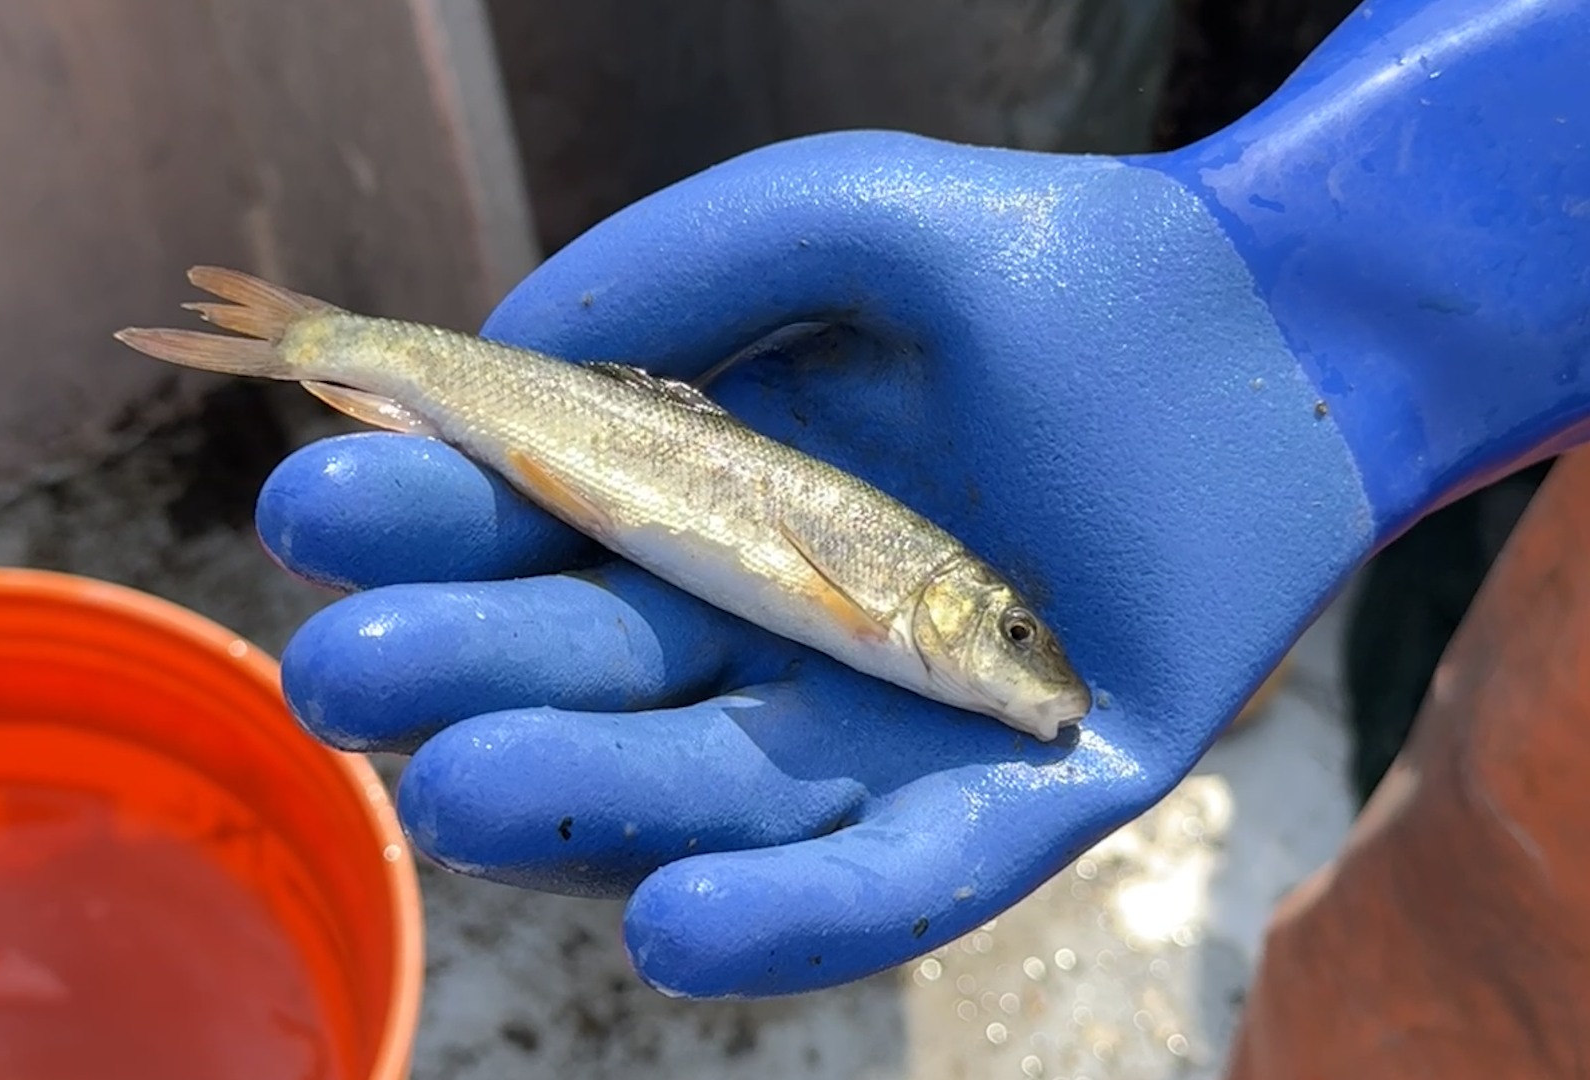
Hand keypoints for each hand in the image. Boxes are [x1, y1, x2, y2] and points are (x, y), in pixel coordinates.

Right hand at [254, 130, 1370, 996]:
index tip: (316, 505)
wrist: (1273, 324)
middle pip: (603, 675)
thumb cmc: (1048, 258)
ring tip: (458, 796)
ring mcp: (894, 718)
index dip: (431, 525)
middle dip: (470, 679)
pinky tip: (673, 928)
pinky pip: (897, 875)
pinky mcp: (1021, 788)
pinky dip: (793, 913)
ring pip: (718, 791)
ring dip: (589, 806)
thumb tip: (496, 363)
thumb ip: (664, 271)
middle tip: (348, 678)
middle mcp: (784, 624)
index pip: (545, 530)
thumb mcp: (831, 222)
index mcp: (724, 497)